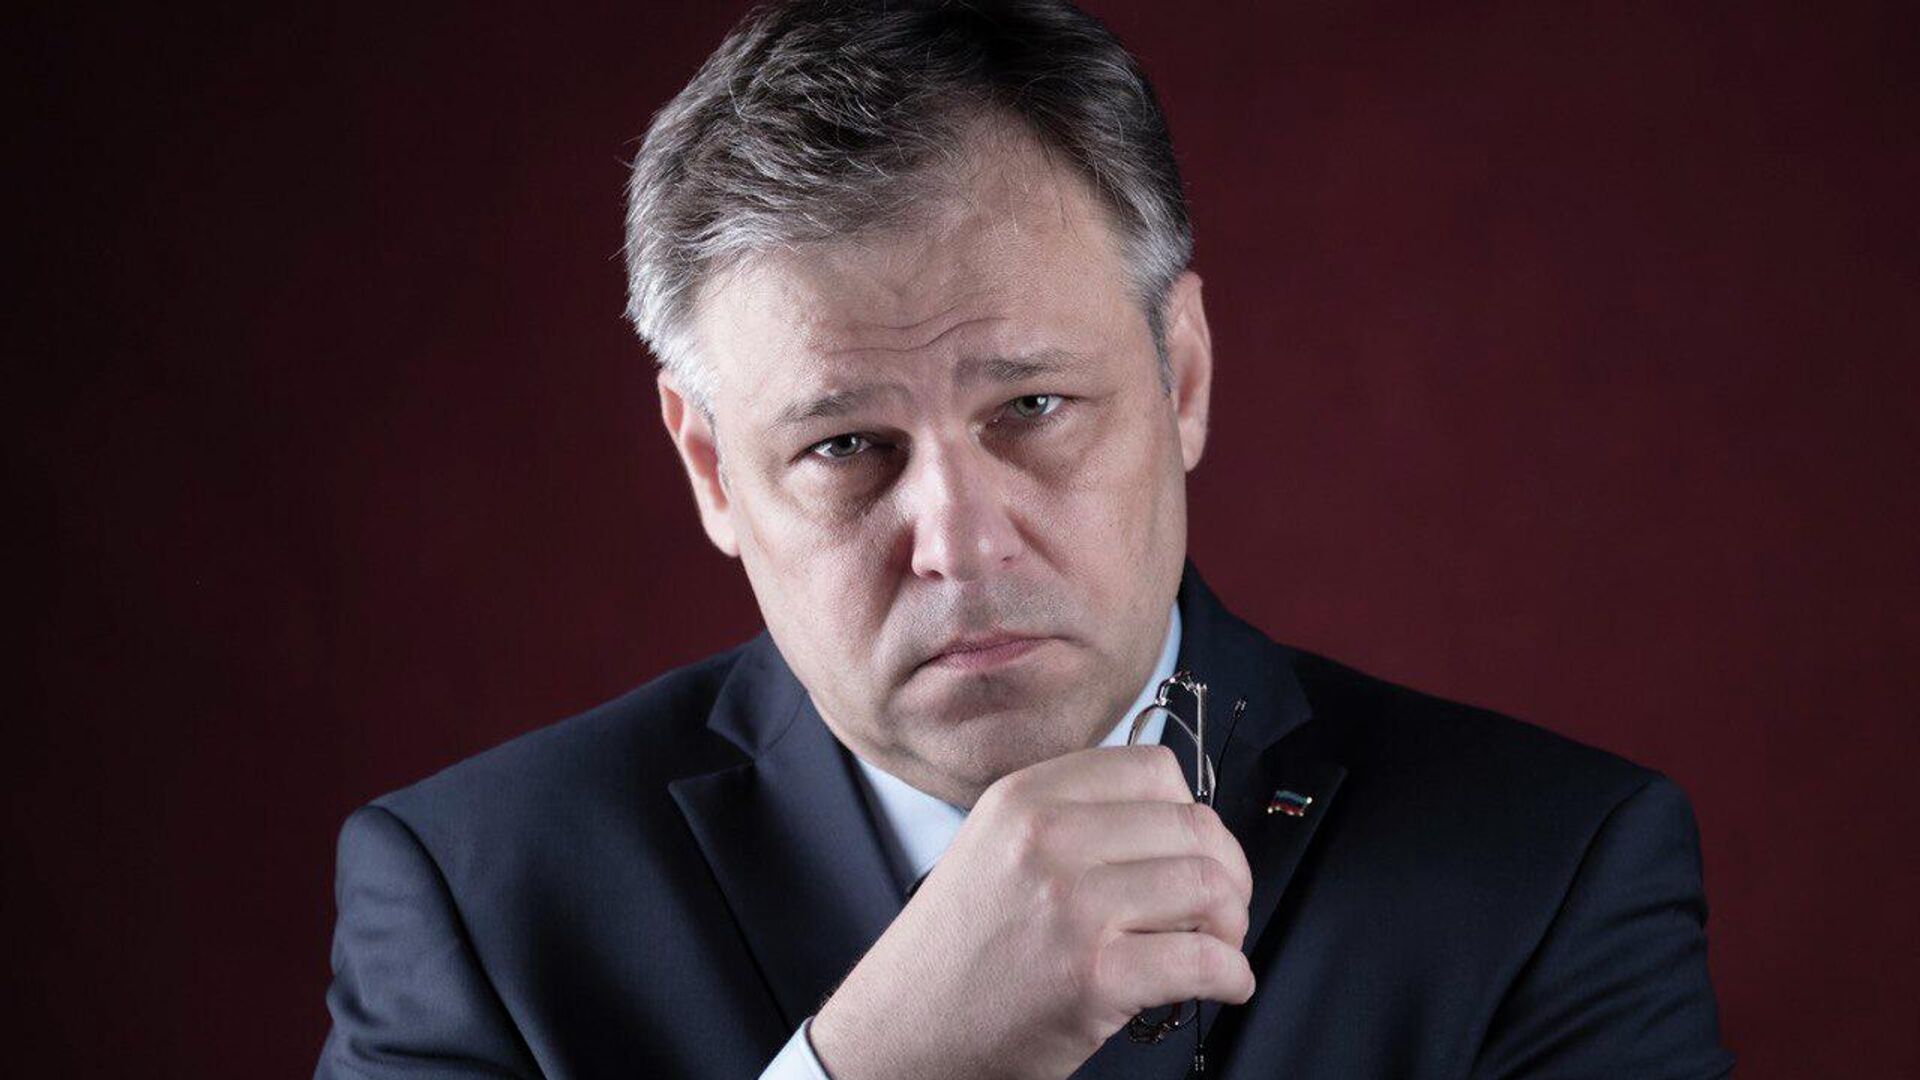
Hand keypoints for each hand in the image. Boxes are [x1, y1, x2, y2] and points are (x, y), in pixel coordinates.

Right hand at [809, 745, 1254, 1079]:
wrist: (900, 1032)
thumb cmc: (956, 952)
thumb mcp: (993, 846)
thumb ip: (1069, 817)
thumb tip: (1172, 818)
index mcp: (1025, 798)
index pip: (1153, 768)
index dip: (1190, 811)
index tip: (1192, 849)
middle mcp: (1047, 839)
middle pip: (1194, 825)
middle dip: (1227, 872)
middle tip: (1220, 908)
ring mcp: (1071, 906)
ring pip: (1209, 888)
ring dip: (1232, 924)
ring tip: (1217, 946)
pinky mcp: (1093, 977)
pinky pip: (1204, 961)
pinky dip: (1231, 976)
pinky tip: (1221, 984)